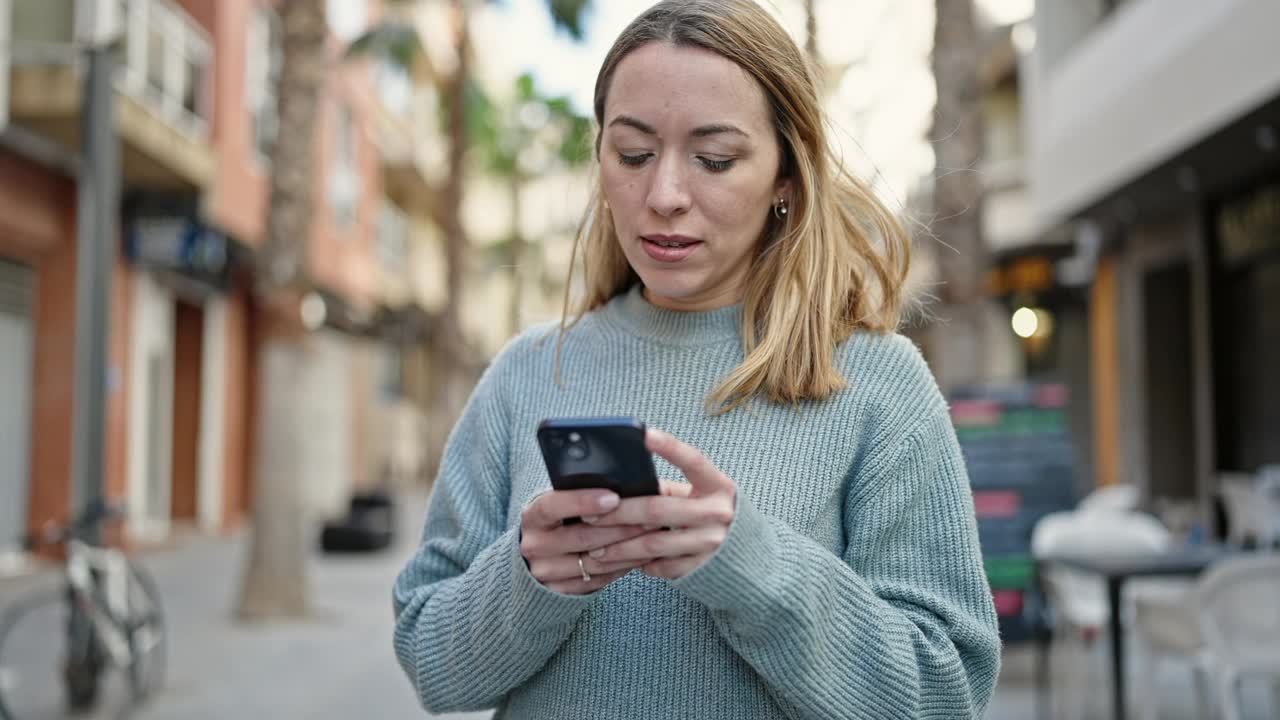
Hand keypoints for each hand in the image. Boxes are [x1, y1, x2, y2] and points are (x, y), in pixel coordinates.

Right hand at [518, 488, 656, 594]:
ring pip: (594, 562)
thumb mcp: (559, 503)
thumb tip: (619, 481)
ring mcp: (545, 572)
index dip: (583, 501)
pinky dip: (623, 567)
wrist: (538, 554)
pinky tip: (643, 555)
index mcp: (532, 516)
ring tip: (653, 536)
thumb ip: (578, 493)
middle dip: (619, 527)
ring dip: (627, 549)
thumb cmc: (558, 519)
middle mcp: (534, 545)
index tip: (613, 497)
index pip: (553, 506)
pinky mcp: (560, 591)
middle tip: (650, 517)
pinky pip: (598, 580)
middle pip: (580, 537)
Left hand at [584, 429, 736, 579]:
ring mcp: (711, 543)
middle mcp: (718, 513)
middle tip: (590, 514)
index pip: (693, 461)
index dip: (670, 447)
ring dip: (619, 547)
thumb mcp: (696, 495)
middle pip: (658, 509)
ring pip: (653, 544)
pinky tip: (622, 562)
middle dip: (618, 513)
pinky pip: (661, 567)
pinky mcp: (702, 568)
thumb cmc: (705, 512)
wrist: (744, 553)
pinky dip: (639, 565)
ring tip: (595, 548)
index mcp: (718, 485)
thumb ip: (666, 489)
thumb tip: (615, 487)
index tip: (643, 433)